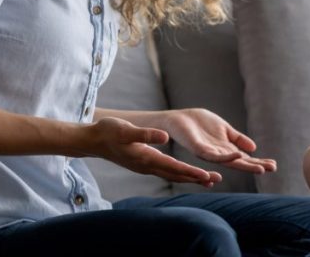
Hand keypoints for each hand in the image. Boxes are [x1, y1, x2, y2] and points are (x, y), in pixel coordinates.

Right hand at [88, 117, 220, 186]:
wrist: (93, 140)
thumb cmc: (108, 132)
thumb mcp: (126, 130)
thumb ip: (146, 134)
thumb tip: (165, 137)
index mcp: (146, 158)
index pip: (174, 167)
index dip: (191, 171)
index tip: (207, 176)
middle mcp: (147, 166)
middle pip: (176, 175)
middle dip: (196, 178)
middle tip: (216, 179)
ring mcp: (145, 167)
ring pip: (172, 175)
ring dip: (190, 177)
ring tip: (208, 180)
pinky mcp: (143, 164)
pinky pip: (165, 172)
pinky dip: (179, 173)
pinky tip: (186, 173)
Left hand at [166, 108, 276, 173]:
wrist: (178, 119)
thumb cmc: (199, 123)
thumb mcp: (224, 129)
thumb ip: (237, 138)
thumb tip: (254, 148)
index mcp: (226, 149)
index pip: (245, 158)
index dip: (259, 161)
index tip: (273, 164)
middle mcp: (220, 154)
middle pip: (241, 162)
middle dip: (256, 166)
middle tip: (272, 169)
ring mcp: (210, 153)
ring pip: (230, 162)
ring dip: (245, 165)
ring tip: (260, 168)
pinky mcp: (200, 149)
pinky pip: (215, 155)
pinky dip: (227, 157)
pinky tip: (239, 155)